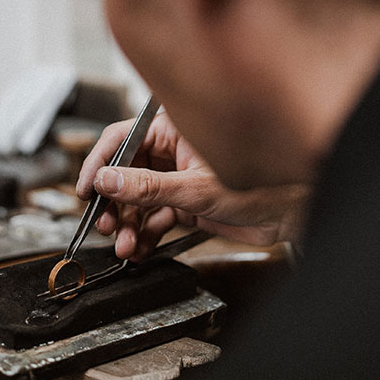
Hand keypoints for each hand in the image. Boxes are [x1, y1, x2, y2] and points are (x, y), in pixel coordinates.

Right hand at [76, 112, 309, 259]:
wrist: (295, 213)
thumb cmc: (264, 184)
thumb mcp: (196, 189)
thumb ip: (147, 187)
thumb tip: (106, 179)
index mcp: (174, 131)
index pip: (122, 139)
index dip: (99, 164)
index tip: (85, 190)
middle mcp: (172, 152)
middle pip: (125, 174)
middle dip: (114, 204)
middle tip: (105, 225)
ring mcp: (178, 178)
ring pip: (138, 200)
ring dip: (128, 225)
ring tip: (125, 245)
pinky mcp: (186, 203)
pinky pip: (155, 217)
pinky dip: (146, 234)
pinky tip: (141, 248)